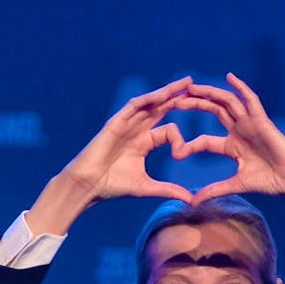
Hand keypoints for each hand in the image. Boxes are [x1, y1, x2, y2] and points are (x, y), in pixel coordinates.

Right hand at [60, 76, 193, 205]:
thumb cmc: (113, 186)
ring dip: (167, 92)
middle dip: (177, 96)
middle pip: (161, 108)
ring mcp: (126, 124)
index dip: (179, 140)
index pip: (168, 131)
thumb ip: (169, 190)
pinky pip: (134, 106)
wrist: (89, 185)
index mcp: (144, 143)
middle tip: (195, 85)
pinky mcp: (116, 122)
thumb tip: (191, 200)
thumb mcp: (147, 187)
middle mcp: (137, 130)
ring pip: (150, 103)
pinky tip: (163, 94)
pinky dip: (149, 99)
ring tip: (185, 83)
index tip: (181, 155)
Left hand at [173, 73, 284, 208]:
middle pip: (213, 112)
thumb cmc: (269, 181)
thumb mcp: (235, 185)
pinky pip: (251, 100)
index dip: (190, 144)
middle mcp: (240, 130)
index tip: (175, 150)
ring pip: (227, 102)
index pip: (205, 140)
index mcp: (232, 146)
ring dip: (210, 93)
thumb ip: (214, 190)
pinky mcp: (262, 120)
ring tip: (192, 87)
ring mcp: (250, 123)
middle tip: (175, 101)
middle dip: (195, 105)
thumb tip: (193, 202)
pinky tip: (229, 77)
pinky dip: (241, 88)